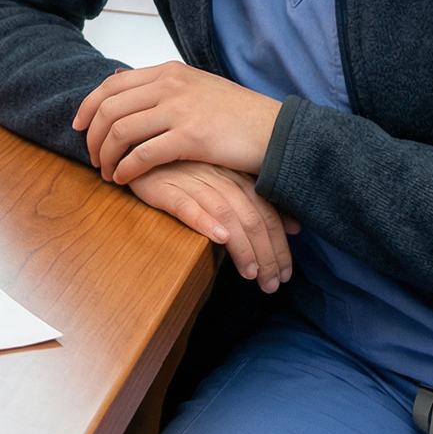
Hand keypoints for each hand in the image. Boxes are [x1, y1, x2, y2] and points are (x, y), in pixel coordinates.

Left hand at [74, 62, 281, 184]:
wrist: (276, 131)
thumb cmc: (237, 114)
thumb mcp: (196, 86)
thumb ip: (162, 86)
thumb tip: (122, 85)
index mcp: (168, 71)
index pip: (111, 85)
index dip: (88, 107)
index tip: (79, 127)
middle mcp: (169, 84)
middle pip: (109, 108)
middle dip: (92, 136)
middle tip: (92, 158)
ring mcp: (179, 109)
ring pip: (120, 131)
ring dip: (106, 156)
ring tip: (107, 173)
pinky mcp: (191, 137)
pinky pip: (143, 154)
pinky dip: (126, 168)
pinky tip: (124, 179)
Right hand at [128, 161, 299, 293]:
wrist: (138, 148)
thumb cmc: (183, 169)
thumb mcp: (224, 181)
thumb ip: (257, 202)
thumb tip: (295, 226)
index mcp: (235, 176)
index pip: (266, 214)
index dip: (279, 246)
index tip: (284, 275)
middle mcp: (218, 178)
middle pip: (251, 218)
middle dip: (266, 255)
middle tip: (271, 285)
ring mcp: (191, 181)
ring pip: (226, 215)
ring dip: (242, 247)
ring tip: (250, 274)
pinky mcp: (162, 187)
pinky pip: (186, 205)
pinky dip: (204, 220)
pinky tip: (217, 238)